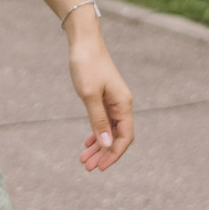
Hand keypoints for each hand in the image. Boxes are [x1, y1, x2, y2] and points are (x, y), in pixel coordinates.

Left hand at [66, 22, 134, 172]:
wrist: (83, 41)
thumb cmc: (86, 65)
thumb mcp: (89, 94)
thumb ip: (97, 119)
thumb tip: (106, 143)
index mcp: (123, 104)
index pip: (125, 137)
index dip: (114, 154)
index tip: (100, 167)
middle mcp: (122, 104)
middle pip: (117, 137)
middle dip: (104, 154)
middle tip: (88, 167)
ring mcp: (113, 101)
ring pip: (109, 130)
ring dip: (98, 146)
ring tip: (84, 160)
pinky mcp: (104, 97)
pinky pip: (103, 121)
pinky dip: (96, 133)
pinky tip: (87, 142)